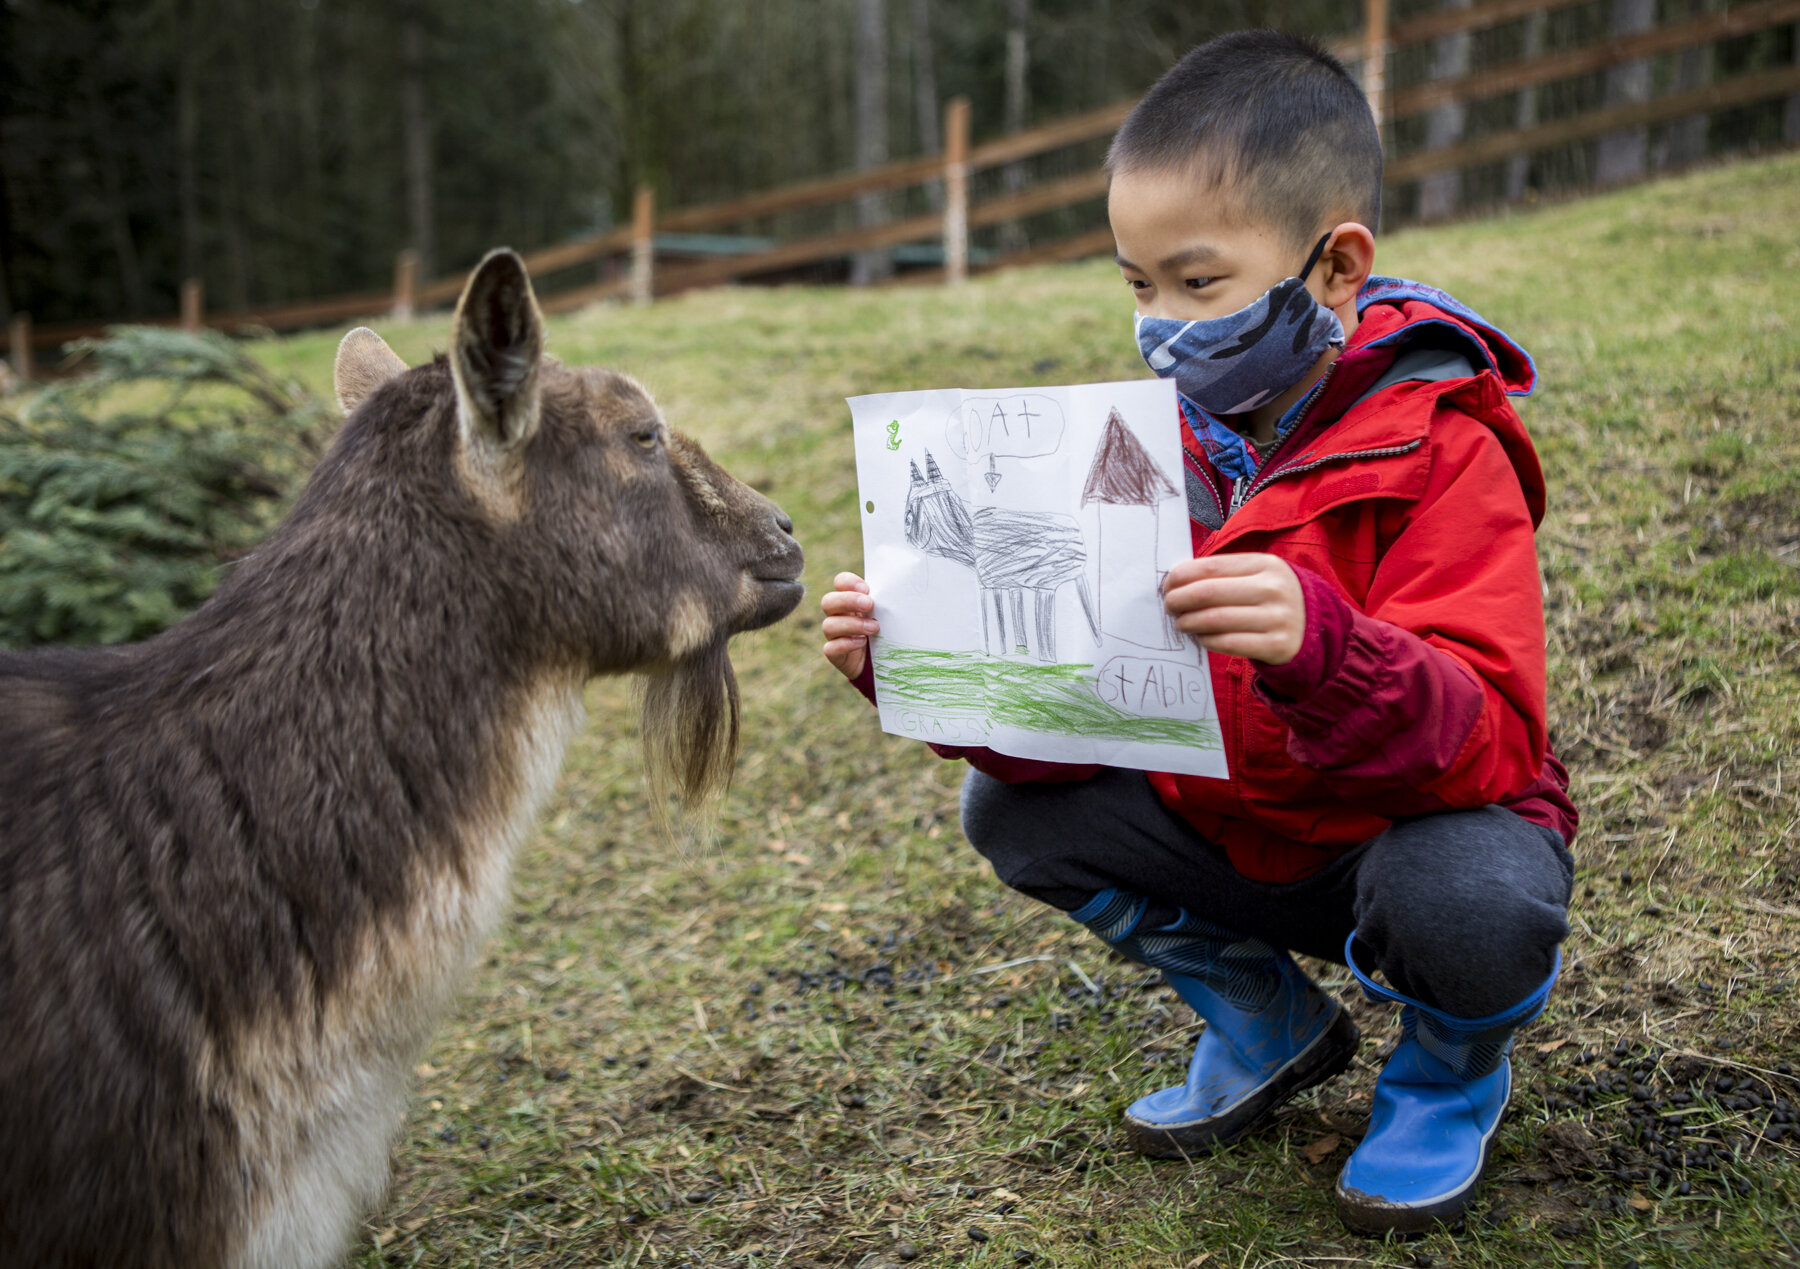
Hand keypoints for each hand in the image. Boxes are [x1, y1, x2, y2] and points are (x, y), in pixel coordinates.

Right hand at [820, 571, 878, 680]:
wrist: (881, 662)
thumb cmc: (884, 631)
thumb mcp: (885, 614)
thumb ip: (885, 602)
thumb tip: (903, 591)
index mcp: (849, 599)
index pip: (840, 582)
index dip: (848, 582)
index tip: (866, 589)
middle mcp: (837, 615)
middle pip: (828, 601)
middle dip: (848, 600)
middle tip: (869, 605)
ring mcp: (834, 635)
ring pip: (828, 625)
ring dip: (852, 624)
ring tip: (874, 628)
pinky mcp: (835, 654)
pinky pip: (831, 648)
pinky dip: (846, 644)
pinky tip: (862, 642)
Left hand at [1163, 553, 1305, 665]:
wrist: (1313, 627)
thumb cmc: (1270, 598)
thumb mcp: (1257, 576)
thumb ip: (1223, 574)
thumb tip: (1176, 580)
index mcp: (1266, 564)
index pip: (1211, 567)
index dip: (1182, 576)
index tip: (1167, 585)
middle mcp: (1274, 589)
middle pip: (1210, 593)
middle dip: (1180, 600)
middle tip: (1169, 606)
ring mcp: (1278, 618)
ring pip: (1217, 620)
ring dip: (1190, 622)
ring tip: (1180, 623)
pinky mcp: (1277, 645)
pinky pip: (1230, 643)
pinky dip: (1208, 640)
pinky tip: (1200, 637)